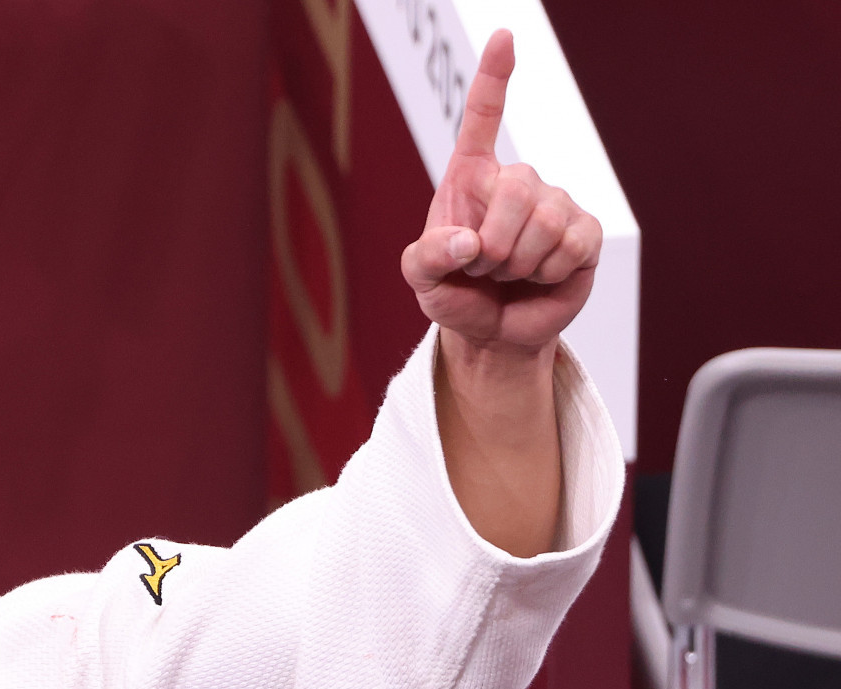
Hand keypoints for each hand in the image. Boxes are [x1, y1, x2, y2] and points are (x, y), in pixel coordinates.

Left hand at [401, 30, 602, 356]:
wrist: (491, 332)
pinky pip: (572, 245)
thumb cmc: (455, 293)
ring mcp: (556, 203)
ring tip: (509, 273)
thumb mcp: (422, 280)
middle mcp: (517, 181)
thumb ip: (427, 258)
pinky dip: (548, 272)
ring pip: (545, 221)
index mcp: (471, 178)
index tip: (504, 36)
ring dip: (518, 263)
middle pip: (517, 186)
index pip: (483, 120)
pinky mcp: (585, 232)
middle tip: (484, 266)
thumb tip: (469, 242)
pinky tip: (541, 277)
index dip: (494, 78)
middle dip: (492, 244)